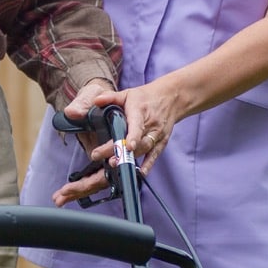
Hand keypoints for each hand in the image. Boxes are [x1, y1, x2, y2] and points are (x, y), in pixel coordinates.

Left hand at [51, 79, 179, 204]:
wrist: (171, 98)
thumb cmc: (146, 97)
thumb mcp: (128, 93)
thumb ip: (111, 97)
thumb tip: (96, 100)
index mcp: (140, 111)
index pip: (136, 125)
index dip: (132, 136)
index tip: (126, 146)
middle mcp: (150, 124)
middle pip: (137, 141)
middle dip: (122, 151)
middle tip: (107, 160)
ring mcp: (157, 134)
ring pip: (144, 149)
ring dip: (132, 159)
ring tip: (115, 165)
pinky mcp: (161, 142)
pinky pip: (154, 155)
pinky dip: (148, 164)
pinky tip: (140, 173)